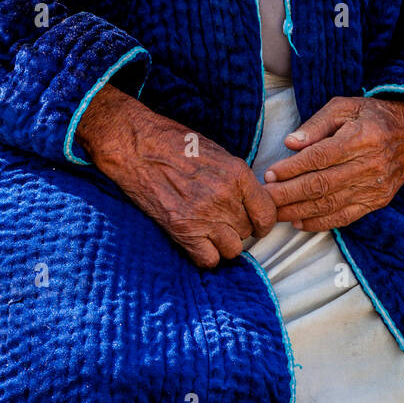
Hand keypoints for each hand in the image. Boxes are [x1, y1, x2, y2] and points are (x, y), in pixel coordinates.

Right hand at [76, 84, 276, 267]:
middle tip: (223, 221)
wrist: (136, 145)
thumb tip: (250, 200)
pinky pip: (208, 259)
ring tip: (211, 232)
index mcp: (237, 173)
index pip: (267, 213)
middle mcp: (224, 196)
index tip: (256, 224)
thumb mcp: (216, 152)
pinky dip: (206, 255)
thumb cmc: (173, 143)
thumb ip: (236, 179)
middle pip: (248, 231)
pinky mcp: (182, 230)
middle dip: (238, 229)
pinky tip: (198, 242)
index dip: (263, 222)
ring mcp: (204, 215)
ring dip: (224, 243)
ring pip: (233, 249)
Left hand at [262, 95, 403, 230]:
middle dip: (288, 194)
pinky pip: (345, 217)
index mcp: (360, 138)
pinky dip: (320, 222)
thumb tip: (290, 143)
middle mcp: (369, 166)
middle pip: (321, 184)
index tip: (270, 173)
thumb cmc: (374, 116)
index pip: (319, 157)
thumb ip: (316, 124)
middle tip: (265, 198)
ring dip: (299, 211)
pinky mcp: (377, 201)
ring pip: (330, 204)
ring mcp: (375, 187)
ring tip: (274, 212)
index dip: (292, 168)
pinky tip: (299, 222)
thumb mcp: (345, 106)